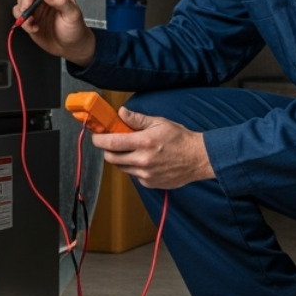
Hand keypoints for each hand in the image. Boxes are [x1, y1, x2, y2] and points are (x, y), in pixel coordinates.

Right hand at [13, 0, 94, 64]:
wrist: (70, 47)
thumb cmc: (75, 29)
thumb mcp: (73, 14)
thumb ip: (62, 2)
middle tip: (28, 5)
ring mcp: (36, 7)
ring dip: (23, 8)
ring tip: (32, 19)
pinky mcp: (29, 18)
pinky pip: (18, 14)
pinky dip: (22, 20)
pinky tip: (33, 27)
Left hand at [89, 106, 213, 189]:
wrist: (198, 158)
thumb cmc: (180, 139)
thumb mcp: (159, 123)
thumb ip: (137, 120)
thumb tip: (121, 113)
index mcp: (144, 142)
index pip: (111, 143)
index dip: (99, 140)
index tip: (97, 136)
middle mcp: (143, 160)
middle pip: (111, 158)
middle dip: (108, 150)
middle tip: (112, 143)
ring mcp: (145, 174)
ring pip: (121, 167)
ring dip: (121, 159)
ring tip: (132, 150)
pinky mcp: (149, 183)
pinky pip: (133, 175)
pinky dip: (134, 167)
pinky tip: (145, 160)